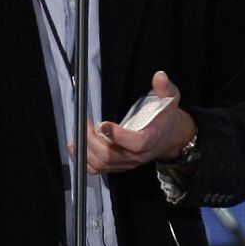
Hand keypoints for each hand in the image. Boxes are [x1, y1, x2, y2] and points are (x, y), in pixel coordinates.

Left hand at [70, 71, 194, 174]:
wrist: (168, 137)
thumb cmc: (165, 117)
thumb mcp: (169, 99)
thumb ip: (164, 88)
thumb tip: (159, 76)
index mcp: (151, 139)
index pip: (136, 143)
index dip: (118, 136)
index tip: (103, 124)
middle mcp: (138, 156)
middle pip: (111, 155)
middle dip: (92, 140)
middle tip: (84, 123)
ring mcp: (127, 163)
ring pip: (102, 163)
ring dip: (86, 149)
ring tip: (78, 131)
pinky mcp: (118, 166)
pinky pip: (98, 169)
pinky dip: (83, 160)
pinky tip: (75, 146)